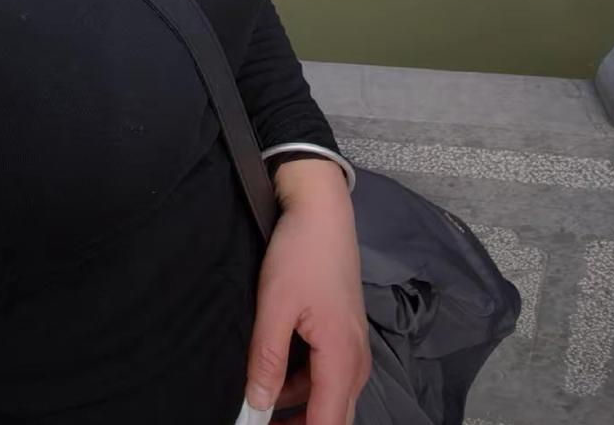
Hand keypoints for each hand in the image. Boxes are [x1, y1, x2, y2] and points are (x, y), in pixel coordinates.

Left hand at [245, 165, 370, 424]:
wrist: (322, 210)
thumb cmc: (300, 253)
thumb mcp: (275, 305)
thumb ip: (268, 359)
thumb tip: (257, 405)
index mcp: (342, 360)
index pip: (329, 424)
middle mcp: (356, 362)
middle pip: (332, 417)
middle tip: (259, 421)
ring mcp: (353, 349)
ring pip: (328, 397)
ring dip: (297, 408)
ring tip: (258, 402)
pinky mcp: (343, 336)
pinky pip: (326, 376)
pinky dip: (302, 386)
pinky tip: (273, 377)